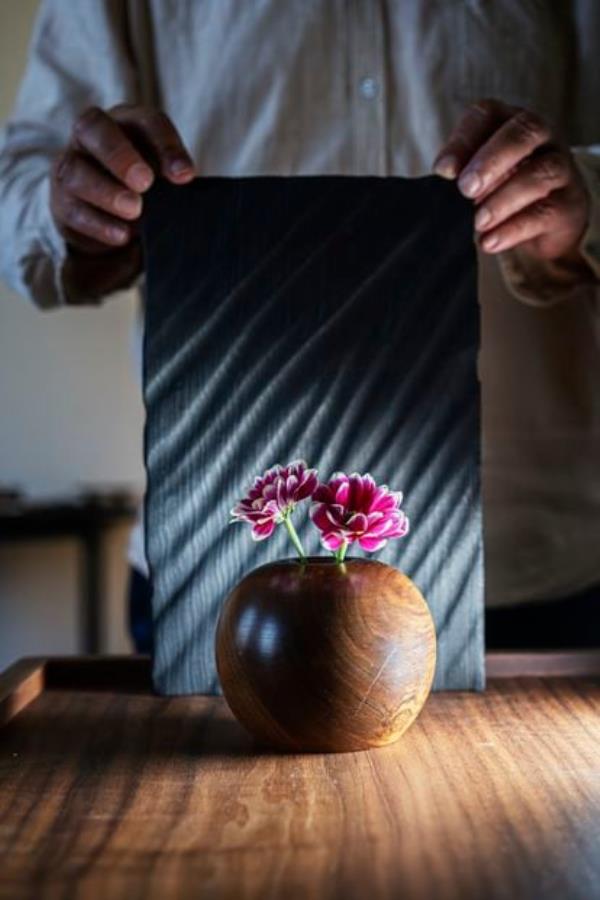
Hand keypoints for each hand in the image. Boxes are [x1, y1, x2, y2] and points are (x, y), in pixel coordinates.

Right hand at [50, 104, 195, 298]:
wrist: (109, 219)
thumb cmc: (145, 189)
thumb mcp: (163, 178)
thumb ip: (173, 177)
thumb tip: (187, 184)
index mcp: (126, 122)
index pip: (146, 121)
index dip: (166, 145)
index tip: (185, 177)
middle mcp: (92, 135)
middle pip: (94, 127)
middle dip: (120, 154)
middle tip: (145, 182)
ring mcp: (71, 164)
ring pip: (77, 170)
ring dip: (107, 191)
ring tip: (134, 210)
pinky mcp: (61, 199)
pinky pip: (73, 208)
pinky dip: (98, 223)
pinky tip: (121, 235)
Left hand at [433, 99, 589, 265]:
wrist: (548, 219)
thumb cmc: (504, 187)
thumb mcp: (479, 176)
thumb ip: (462, 172)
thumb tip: (443, 173)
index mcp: (509, 122)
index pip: (487, 115)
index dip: (463, 140)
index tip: (443, 171)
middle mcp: (541, 137)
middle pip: (524, 132)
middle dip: (491, 160)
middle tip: (466, 189)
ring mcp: (561, 167)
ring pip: (540, 173)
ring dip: (503, 199)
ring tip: (478, 221)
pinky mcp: (569, 203)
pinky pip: (545, 212)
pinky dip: (514, 228)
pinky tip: (490, 241)